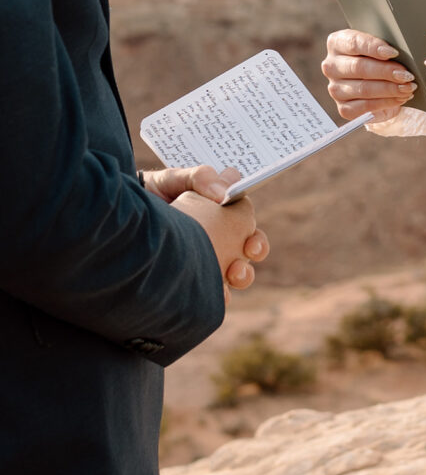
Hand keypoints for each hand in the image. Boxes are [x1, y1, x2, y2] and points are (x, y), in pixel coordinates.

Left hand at [144, 166, 269, 299]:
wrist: (119, 217)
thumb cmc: (149, 193)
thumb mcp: (173, 178)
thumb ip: (200, 177)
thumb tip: (223, 193)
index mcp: (220, 211)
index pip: (246, 220)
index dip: (253, 231)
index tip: (250, 239)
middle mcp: (219, 236)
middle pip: (249, 248)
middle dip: (256, 249)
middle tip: (250, 250)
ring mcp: (206, 259)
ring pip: (237, 273)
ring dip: (243, 275)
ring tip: (233, 274)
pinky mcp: (191, 279)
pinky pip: (212, 294)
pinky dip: (217, 296)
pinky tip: (213, 295)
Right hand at [321, 29, 416, 121]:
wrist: (376, 84)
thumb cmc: (379, 59)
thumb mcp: (380, 47)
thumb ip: (385, 46)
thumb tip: (400, 54)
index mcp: (337, 43)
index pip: (354, 43)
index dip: (374, 47)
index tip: (393, 52)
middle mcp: (331, 66)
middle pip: (359, 67)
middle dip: (386, 71)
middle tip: (406, 75)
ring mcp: (335, 89)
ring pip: (364, 89)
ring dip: (390, 89)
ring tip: (408, 87)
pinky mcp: (344, 108)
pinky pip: (366, 107)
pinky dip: (387, 102)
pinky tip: (401, 98)